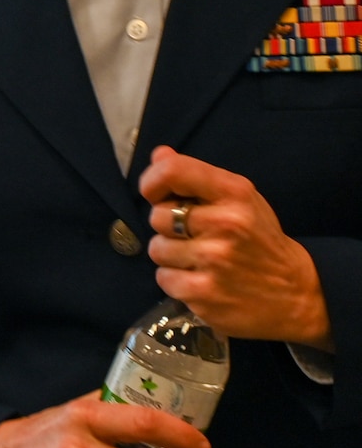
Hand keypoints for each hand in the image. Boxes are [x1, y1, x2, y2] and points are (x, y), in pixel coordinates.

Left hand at [140, 147, 332, 349]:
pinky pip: (164, 279)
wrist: (296, 292)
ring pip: (157, 249)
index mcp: (235, 193)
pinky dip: (177, 281)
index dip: (152, 181)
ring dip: (172, 256)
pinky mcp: (204, 292)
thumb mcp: (240, 199)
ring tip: (201, 259)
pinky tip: (201, 280)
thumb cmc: (258, 239)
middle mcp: (225, 224)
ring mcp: (215, 260)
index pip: (172, 171)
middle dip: (168, 226)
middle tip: (195, 235)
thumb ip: (197, 176)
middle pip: (157, 216)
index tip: (155, 194)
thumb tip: (159, 154)